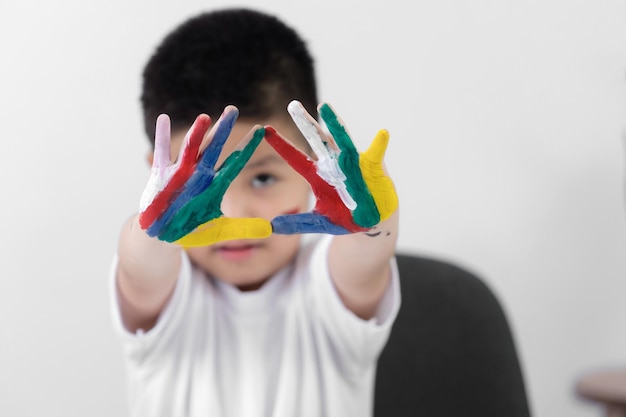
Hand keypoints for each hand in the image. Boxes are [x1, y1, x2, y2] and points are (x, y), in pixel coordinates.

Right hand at [138, 107, 271, 246]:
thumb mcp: (220, 229)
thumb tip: (269, 230)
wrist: (162, 233)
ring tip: (205, 117)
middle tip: (233, 109)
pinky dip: (161, 137)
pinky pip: (162, 154)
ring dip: (197, 134)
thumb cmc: (192, 228)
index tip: (261, 129)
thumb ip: (243, 228)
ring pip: (191, 148)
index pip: (235, 162)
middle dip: (223, 129)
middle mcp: (200, 174)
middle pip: (214, 148)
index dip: (247, 147)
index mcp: (215, 185)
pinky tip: (164, 119)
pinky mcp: (161, 175)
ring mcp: (181, 173)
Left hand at [264, 100, 397, 234]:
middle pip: (317, 141)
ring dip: (334, 125)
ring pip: (342, 141)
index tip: (265, 130)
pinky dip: (379, 145)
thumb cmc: (345, 217)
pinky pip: (376, 155)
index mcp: (318, 176)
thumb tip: (272, 226)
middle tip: (293, 105)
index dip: (281, 145)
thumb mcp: (320, 222)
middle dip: (306, 124)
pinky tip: (381, 134)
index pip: (296, 158)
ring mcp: (353, 163)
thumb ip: (298, 224)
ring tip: (325, 107)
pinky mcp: (373, 168)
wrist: (372, 221)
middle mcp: (334, 165)